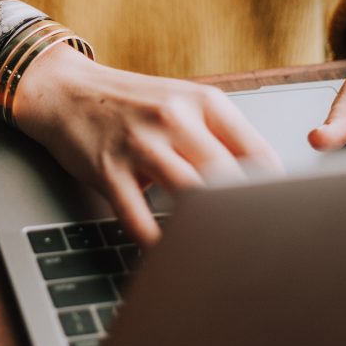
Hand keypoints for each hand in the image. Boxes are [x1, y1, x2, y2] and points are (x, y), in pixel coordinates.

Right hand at [13, 45, 281, 245]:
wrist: (65, 91)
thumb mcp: (181, 103)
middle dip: (244, 214)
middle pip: (227, 176)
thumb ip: (219, 135)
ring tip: (218, 254)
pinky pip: (137, 216)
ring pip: (189, 195)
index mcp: (203, 102)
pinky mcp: (108, 169)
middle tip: (255, 244)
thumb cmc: (130, 103)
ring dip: (204, 228)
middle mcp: (174, 118)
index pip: (256, 152)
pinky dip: (155, 242)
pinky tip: (167, 253)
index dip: (273, 191)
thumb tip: (263, 182)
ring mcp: (139, 144)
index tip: (280, 217)